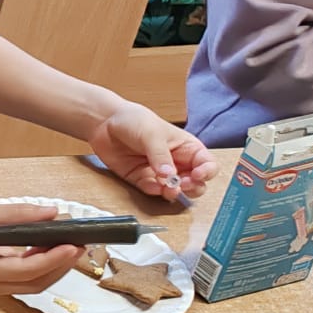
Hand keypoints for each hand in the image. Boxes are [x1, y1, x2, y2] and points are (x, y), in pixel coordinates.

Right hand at [0, 200, 83, 297]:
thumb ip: (20, 213)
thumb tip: (53, 213)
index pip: (25, 270)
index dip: (51, 260)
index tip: (72, 246)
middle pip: (34, 283)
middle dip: (60, 267)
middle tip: (80, 246)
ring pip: (34, 284)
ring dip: (55, 268)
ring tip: (72, 248)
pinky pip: (27, 279)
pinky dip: (43, 267)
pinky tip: (52, 250)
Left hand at [87, 102, 217, 201]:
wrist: (105, 123)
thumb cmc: (134, 120)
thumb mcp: (152, 134)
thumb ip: (161, 155)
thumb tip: (169, 175)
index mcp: (187, 148)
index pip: (207, 164)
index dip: (207, 172)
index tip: (198, 175)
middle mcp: (177, 162)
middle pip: (195, 182)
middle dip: (193, 187)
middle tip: (182, 184)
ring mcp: (160, 173)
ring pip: (175, 190)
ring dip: (174, 193)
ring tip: (170, 189)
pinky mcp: (142, 179)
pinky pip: (152, 190)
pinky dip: (154, 191)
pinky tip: (153, 186)